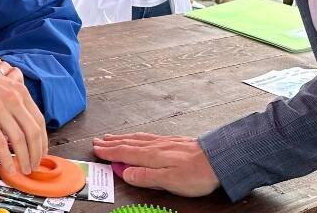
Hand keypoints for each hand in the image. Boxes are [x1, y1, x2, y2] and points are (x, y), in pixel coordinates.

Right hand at [0, 61, 46, 175]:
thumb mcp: (8, 86)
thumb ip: (20, 101)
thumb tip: (29, 124)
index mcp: (22, 93)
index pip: (39, 121)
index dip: (43, 140)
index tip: (42, 152)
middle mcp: (14, 100)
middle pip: (32, 132)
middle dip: (36, 153)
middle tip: (34, 165)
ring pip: (18, 139)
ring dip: (24, 158)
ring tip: (24, 169)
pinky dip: (7, 158)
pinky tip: (9, 167)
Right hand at [92, 132, 219, 196]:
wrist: (220, 159)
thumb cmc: (197, 173)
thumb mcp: (168, 180)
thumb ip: (145, 176)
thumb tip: (124, 172)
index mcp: (151, 156)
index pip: (124, 152)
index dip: (108, 152)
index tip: (96, 149)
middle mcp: (156, 146)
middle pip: (128, 143)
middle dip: (111, 143)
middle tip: (97, 141)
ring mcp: (165, 142)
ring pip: (137, 138)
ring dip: (122, 138)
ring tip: (112, 137)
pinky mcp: (174, 142)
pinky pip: (148, 137)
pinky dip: (137, 137)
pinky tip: (139, 137)